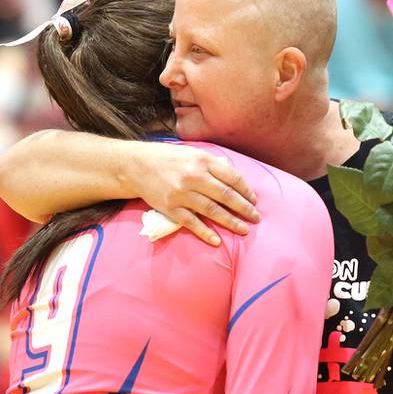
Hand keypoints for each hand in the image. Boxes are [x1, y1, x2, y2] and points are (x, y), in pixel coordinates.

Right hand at [130, 143, 259, 245]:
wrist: (136, 166)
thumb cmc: (169, 158)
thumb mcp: (192, 153)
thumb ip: (213, 164)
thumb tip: (235, 180)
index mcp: (202, 160)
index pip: (231, 177)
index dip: (246, 190)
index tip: (254, 200)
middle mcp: (193, 176)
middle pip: (225, 195)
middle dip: (244, 208)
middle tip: (256, 217)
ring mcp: (181, 193)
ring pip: (212, 211)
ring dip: (230, 222)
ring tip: (244, 229)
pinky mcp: (170, 208)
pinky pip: (191, 223)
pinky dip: (205, 233)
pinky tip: (217, 241)